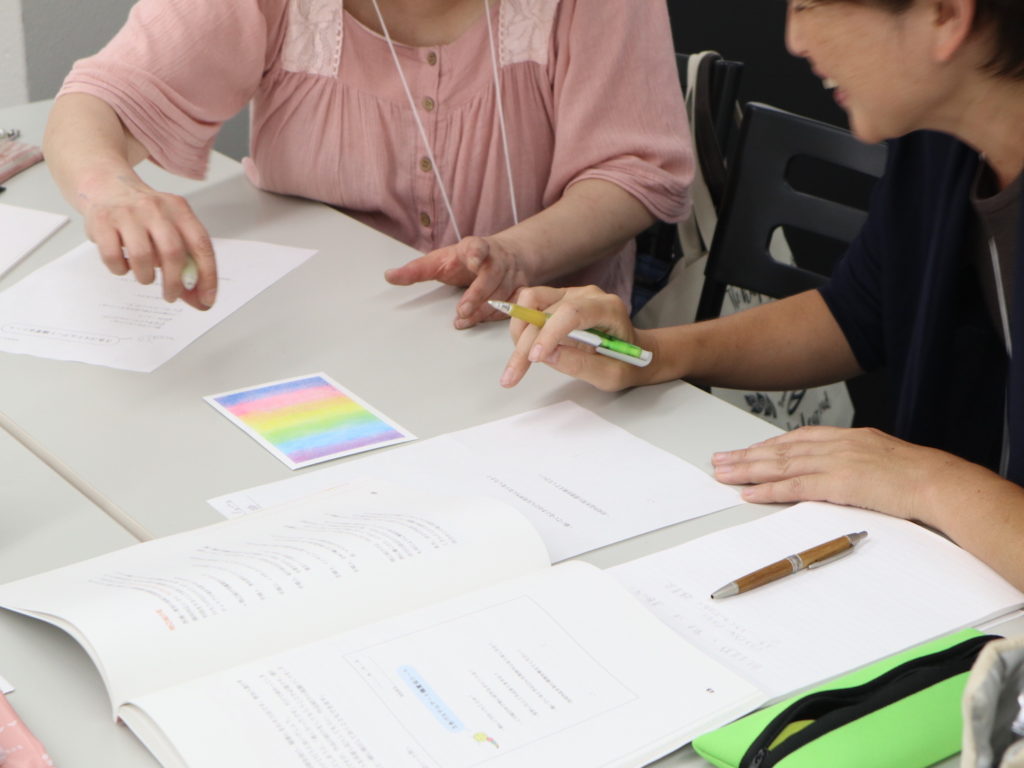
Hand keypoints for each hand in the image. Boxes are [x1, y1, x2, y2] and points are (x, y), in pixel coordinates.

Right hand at [79, 172, 216, 308]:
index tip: (207, 299)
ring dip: (146, 277)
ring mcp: (128, 213)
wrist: (106, 185)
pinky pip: (113, 256)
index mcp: (179, 210)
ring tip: (145, 277)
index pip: (201, 245)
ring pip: (142, 257)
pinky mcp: (102, 220)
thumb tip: (199, 300)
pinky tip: (123, 265)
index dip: (207, 275)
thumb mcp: (170, 228)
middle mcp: (156, 208)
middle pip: (173, 252)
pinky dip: (120, 269)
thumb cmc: (144, 215)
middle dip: (174, 283)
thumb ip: (186, 262)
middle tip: (171, 295)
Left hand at [383, 235, 529, 328]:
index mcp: (474, 248)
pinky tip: (484, 321)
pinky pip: (514, 305)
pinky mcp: (520, 290)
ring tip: (464, 320)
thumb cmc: (465, 260)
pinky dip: (500, 315)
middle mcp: (496, 260)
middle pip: (492, 275)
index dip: (476, 253)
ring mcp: (510, 275)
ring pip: (502, 294)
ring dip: (484, 309)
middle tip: (462, 310)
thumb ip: (416, 270)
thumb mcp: (439, 260)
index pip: (478, 247)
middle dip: (478, 293)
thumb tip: (388, 276)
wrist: (504, 256)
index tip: (472, 259)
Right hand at [498, 285, 649, 390]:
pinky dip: (521, 326)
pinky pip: (530, 304)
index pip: (572, 313)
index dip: (548, 334)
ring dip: (518, 331)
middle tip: (512, 375)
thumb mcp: (611, 375)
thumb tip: (547, 356)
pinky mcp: (557, 299)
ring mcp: (571, 294)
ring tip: (520, 361)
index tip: (534, 359)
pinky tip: (525, 348)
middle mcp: (588, 295)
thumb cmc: (626, 363)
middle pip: (545, 310)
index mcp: (609, 309)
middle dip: (525, 344)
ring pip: (530, 300)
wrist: (633, 351)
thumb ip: (581, 365)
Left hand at [710, 426, 976, 520]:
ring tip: (723, 474)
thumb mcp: (882, 457)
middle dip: (747, 455)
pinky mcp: (838, 484)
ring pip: (781, 465)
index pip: (796, 439)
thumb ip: (856, 461)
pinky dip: (769, 490)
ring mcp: (835, 463)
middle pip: (780, 449)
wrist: (939, 482)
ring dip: (748, 470)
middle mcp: (835, 445)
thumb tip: (842, 471)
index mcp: (846, 437)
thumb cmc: (917, 475)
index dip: (767, 445)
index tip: (746, 450)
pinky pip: (795, 487)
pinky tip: (750, 493)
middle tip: (719, 459)